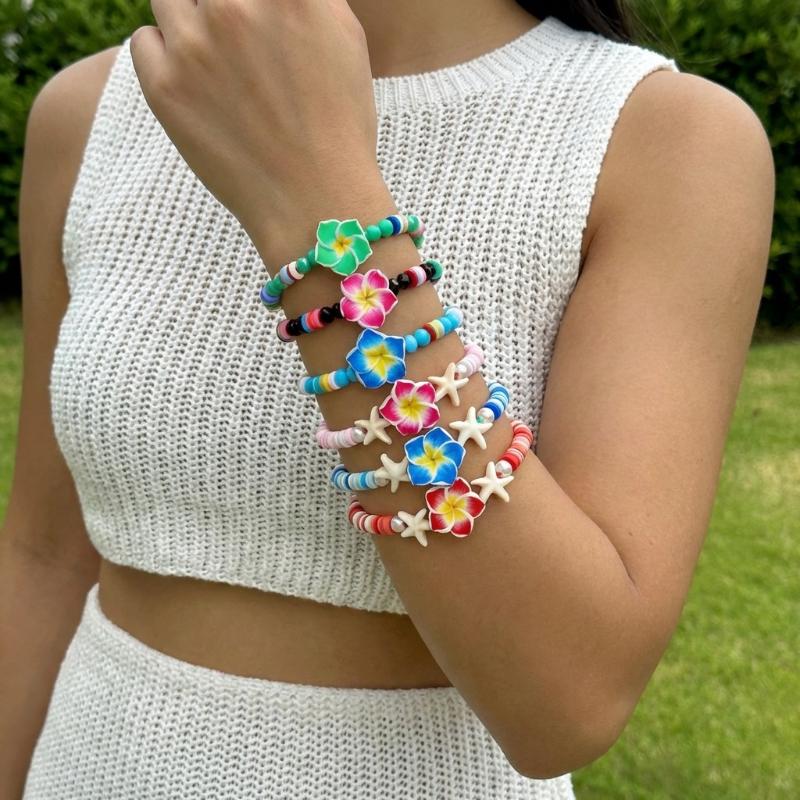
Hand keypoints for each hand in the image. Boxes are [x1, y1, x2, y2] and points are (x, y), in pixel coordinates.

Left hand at [130, 0, 386, 237]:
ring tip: (214, 58)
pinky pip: (144, 39)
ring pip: (170, 0)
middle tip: (236, 41)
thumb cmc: (339, 125)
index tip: (249, 17)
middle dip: (222, 9)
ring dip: (189, 20)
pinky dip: (164, 53)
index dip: (250, 2)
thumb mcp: (345, 37)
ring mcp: (194, 46)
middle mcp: (234, 7)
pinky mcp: (164, 86)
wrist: (315, 200)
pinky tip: (195, 83)